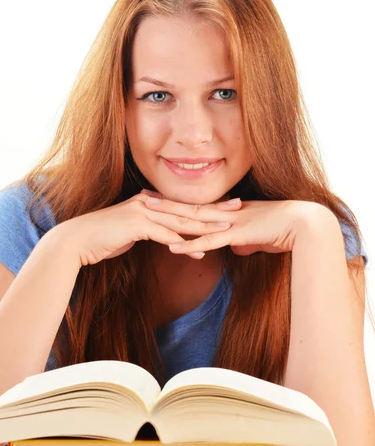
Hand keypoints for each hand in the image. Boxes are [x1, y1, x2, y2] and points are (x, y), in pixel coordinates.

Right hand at [57, 192, 232, 266]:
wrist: (78, 240)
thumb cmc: (103, 237)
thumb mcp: (130, 230)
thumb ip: (148, 228)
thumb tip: (164, 234)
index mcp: (149, 200)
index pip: (183, 203)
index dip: (207, 204)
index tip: (227, 205)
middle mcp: (148, 201)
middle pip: (188, 206)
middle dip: (215, 208)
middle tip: (238, 208)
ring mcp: (143, 212)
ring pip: (181, 219)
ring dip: (206, 225)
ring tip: (227, 229)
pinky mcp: (136, 225)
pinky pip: (165, 235)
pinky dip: (183, 243)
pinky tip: (199, 251)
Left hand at [142, 189, 326, 256]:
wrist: (303, 225)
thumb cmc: (284, 231)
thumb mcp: (258, 237)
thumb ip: (243, 240)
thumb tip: (236, 248)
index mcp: (228, 211)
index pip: (196, 206)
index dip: (176, 202)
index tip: (157, 198)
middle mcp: (224, 213)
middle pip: (188, 207)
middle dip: (164, 203)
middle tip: (141, 197)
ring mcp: (229, 222)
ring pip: (192, 219)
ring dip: (169, 218)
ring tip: (147, 214)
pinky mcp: (236, 234)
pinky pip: (208, 241)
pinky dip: (190, 244)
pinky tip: (173, 246)